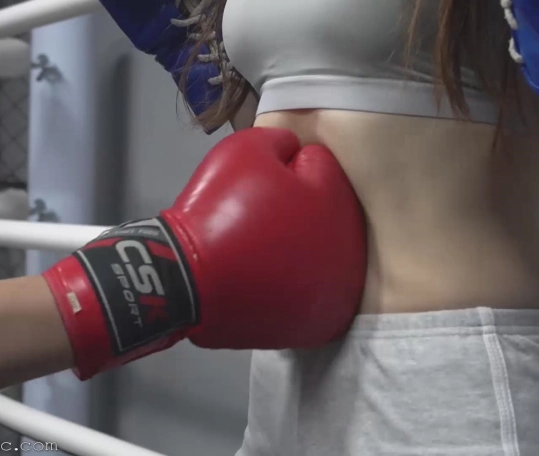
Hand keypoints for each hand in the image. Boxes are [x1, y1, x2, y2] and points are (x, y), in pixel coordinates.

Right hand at [42, 128, 365, 378]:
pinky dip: (291, 284)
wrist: (188, 280)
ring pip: (319, 255)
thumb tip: (294, 149)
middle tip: (260, 217)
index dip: (286, 167)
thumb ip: (280, 139)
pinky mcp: (319, 322)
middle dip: (300, 208)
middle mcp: (350, 248)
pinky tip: (265, 277)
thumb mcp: (244, 148)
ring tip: (259, 249)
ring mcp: (337, 290)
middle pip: (326, 214)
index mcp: (337, 200)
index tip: (260, 182)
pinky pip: (309, 292)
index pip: (321, 168)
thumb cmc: (216, 212)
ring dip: (298, 248)